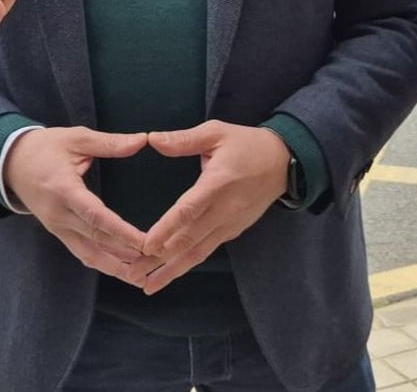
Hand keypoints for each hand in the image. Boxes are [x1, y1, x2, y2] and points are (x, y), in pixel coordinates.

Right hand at [2, 127, 150, 282]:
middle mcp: (59, 215)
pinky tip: (122, 271)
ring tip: (143, 277)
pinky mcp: (58, 233)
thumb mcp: (76, 138)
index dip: (120, 231)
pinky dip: (102, 264)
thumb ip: (109, 143)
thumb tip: (141, 140)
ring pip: (89, 254)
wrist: (12, 163)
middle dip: (126, 253)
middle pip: (96, 239)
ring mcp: (57, 227)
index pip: (95, 216)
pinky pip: (82, 253)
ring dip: (116, 267)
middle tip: (156, 260)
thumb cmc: (45, 147)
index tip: (144, 242)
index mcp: (64, 189)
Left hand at [134, 121, 289, 293]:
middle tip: (132, 274)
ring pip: (198, 252)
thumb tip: (152, 139)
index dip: (167, 229)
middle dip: (159, 260)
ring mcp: (230, 224)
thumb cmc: (246, 144)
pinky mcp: (234, 231)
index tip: (146, 245)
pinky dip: (188, 264)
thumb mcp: (216, 132)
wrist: (284, 162)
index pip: (189, 210)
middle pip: (189, 240)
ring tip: (146, 285)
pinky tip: (170, 273)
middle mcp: (225, 210)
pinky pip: (208, 250)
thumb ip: (184, 139)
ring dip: (172, 270)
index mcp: (218, 183)